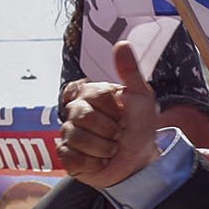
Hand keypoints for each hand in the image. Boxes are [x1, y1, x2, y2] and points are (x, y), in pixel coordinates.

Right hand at [57, 42, 159, 188]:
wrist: (139, 161)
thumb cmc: (139, 128)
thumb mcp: (142, 99)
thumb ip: (130, 72)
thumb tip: (122, 44)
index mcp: (91, 93)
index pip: (92, 94)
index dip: (111, 108)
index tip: (122, 113)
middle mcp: (76, 110)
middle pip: (81, 116)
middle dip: (108, 130)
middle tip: (119, 134)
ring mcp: (69, 133)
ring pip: (76, 138)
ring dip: (102, 149)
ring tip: (111, 150)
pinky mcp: (66, 156)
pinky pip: (72, 159)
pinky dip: (92, 164)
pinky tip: (100, 161)